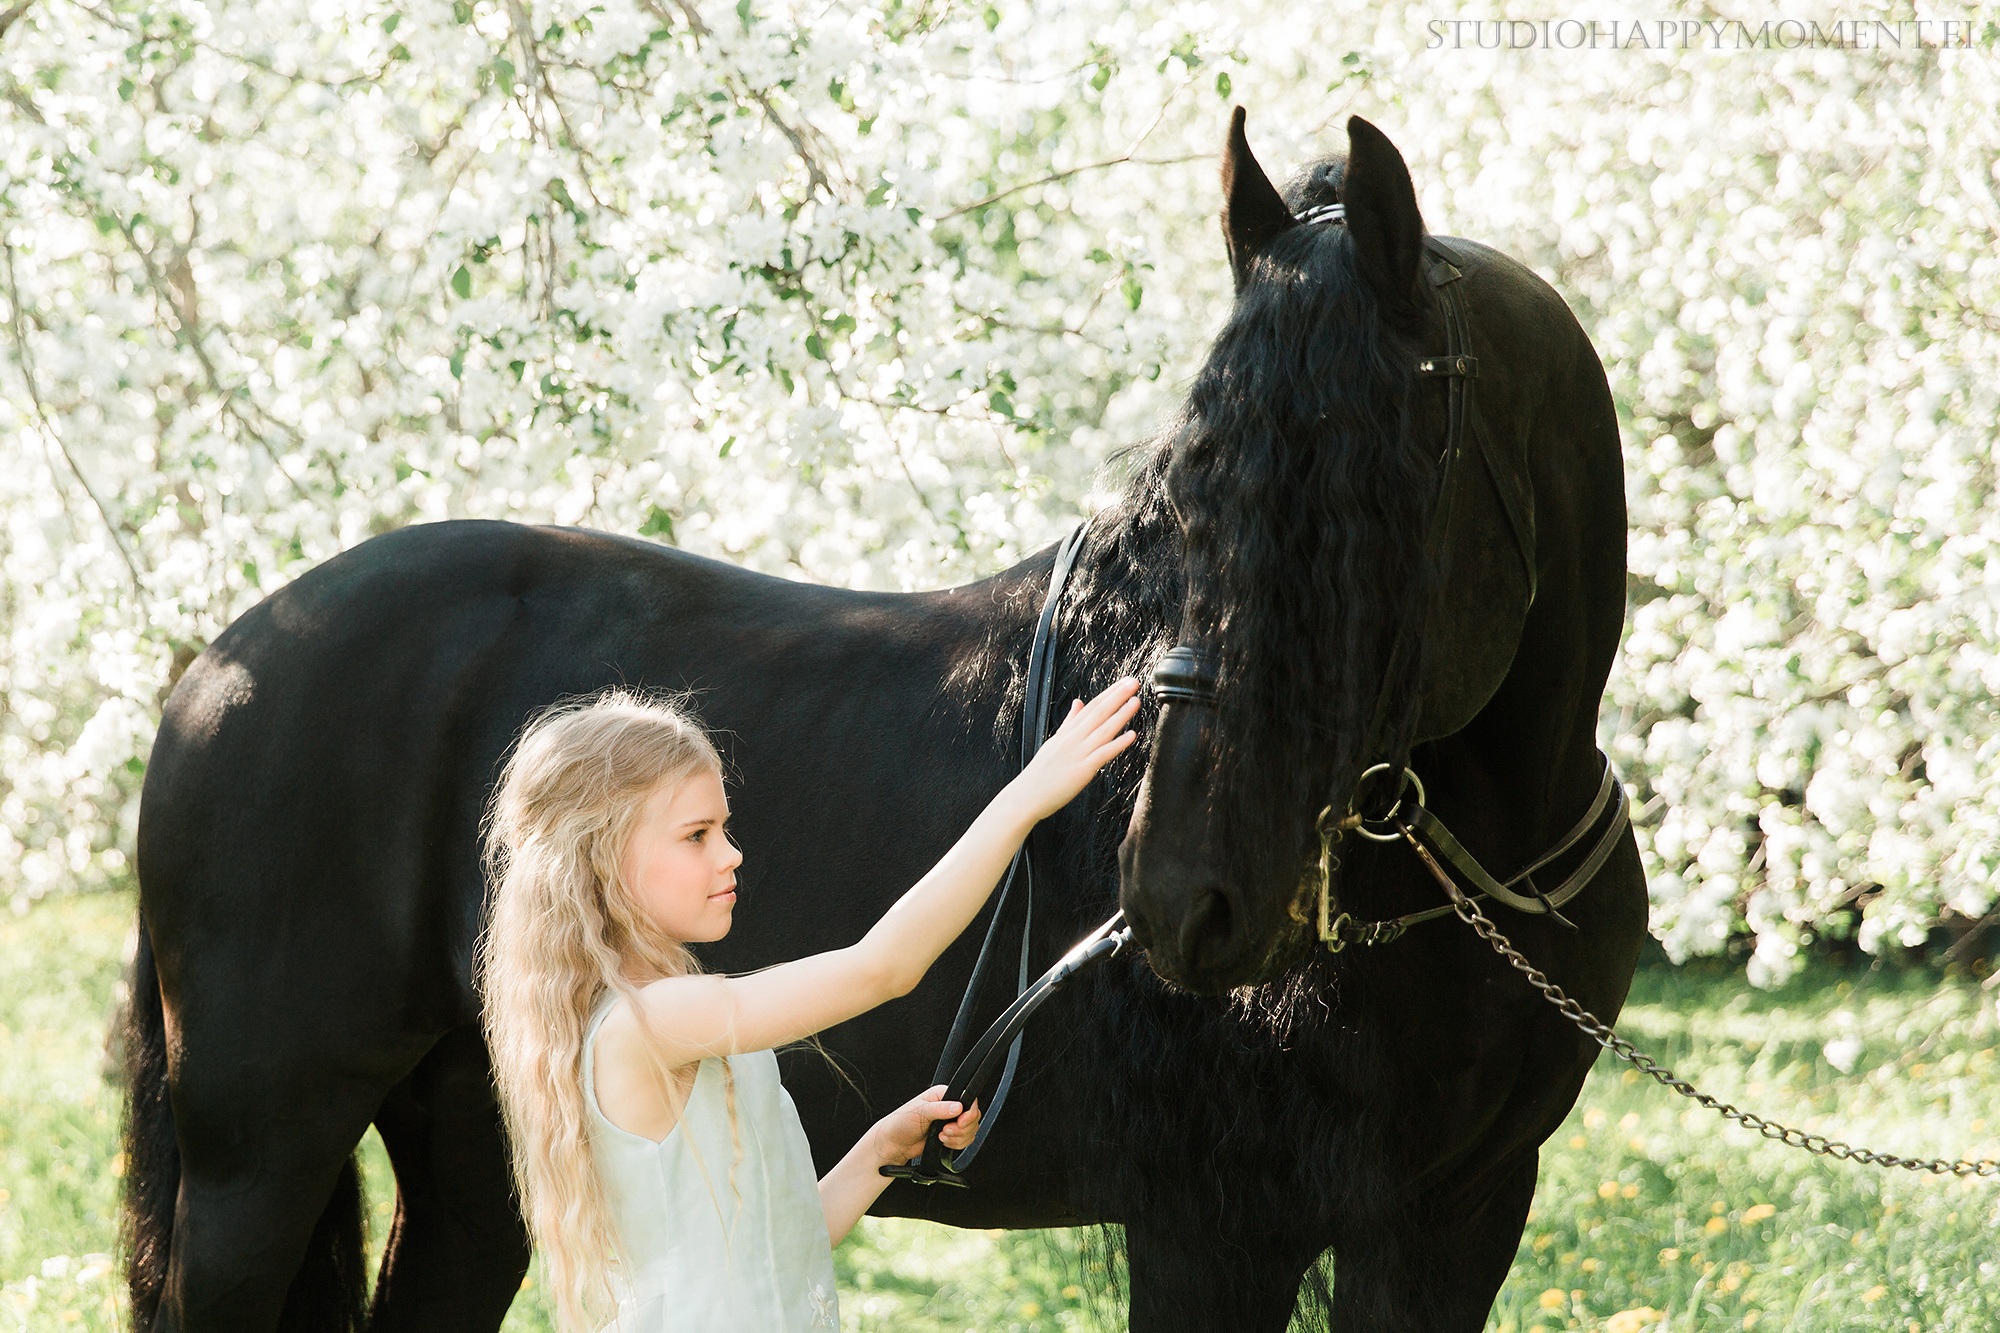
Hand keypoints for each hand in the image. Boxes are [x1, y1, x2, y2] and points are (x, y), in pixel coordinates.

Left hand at [869, 1085, 981, 1166]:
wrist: (894, 1144)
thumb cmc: (901, 1122)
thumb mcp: (920, 1112)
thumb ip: (940, 1109)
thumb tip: (958, 1107)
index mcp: (943, 1094)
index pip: (968, 1099)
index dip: (968, 1113)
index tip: (961, 1122)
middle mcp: (950, 1106)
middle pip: (973, 1116)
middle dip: (961, 1129)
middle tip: (944, 1131)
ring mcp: (951, 1122)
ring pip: (970, 1130)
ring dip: (958, 1138)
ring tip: (941, 1137)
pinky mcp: (950, 1136)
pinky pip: (965, 1140)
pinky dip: (957, 1144)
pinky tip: (942, 1143)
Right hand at [1008, 677, 1141, 821]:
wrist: (1025, 797)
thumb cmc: (1040, 774)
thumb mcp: (1054, 742)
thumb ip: (1068, 722)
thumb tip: (1078, 702)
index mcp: (1067, 732)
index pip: (1091, 707)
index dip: (1109, 693)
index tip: (1124, 682)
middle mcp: (1072, 739)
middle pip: (1098, 713)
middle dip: (1117, 696)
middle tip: (1134, 682)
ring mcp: (1077, 753)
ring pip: (1103, 730)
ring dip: (1121, 714)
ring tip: (1136, 701)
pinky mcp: (1081, 770)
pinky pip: (1102, 754)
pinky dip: (1117, 744)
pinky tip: (1132, 735)